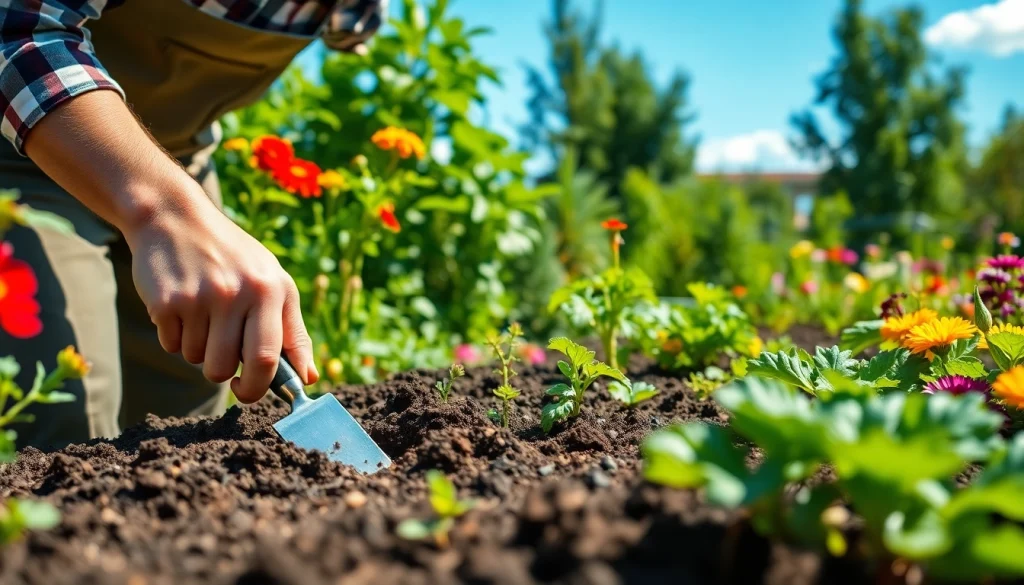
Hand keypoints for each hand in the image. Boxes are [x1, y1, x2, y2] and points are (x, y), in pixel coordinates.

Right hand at [125, 196, 317, 402]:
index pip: (270, 358)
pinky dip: (175, 336)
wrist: (175, 218)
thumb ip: (293, 332)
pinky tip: (180, 306)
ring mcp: (200, 297)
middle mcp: (238, 293)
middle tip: (221, 358)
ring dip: (197, 349)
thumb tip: (308, 378)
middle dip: (223, 375)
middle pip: (226, 367)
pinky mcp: (166, 301)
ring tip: (201, 315)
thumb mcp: (273, 282)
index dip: (259, 386)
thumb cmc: (233, 258)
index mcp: (271, 290)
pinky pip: (171, 345)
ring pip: (196, 360)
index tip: (248, 390)